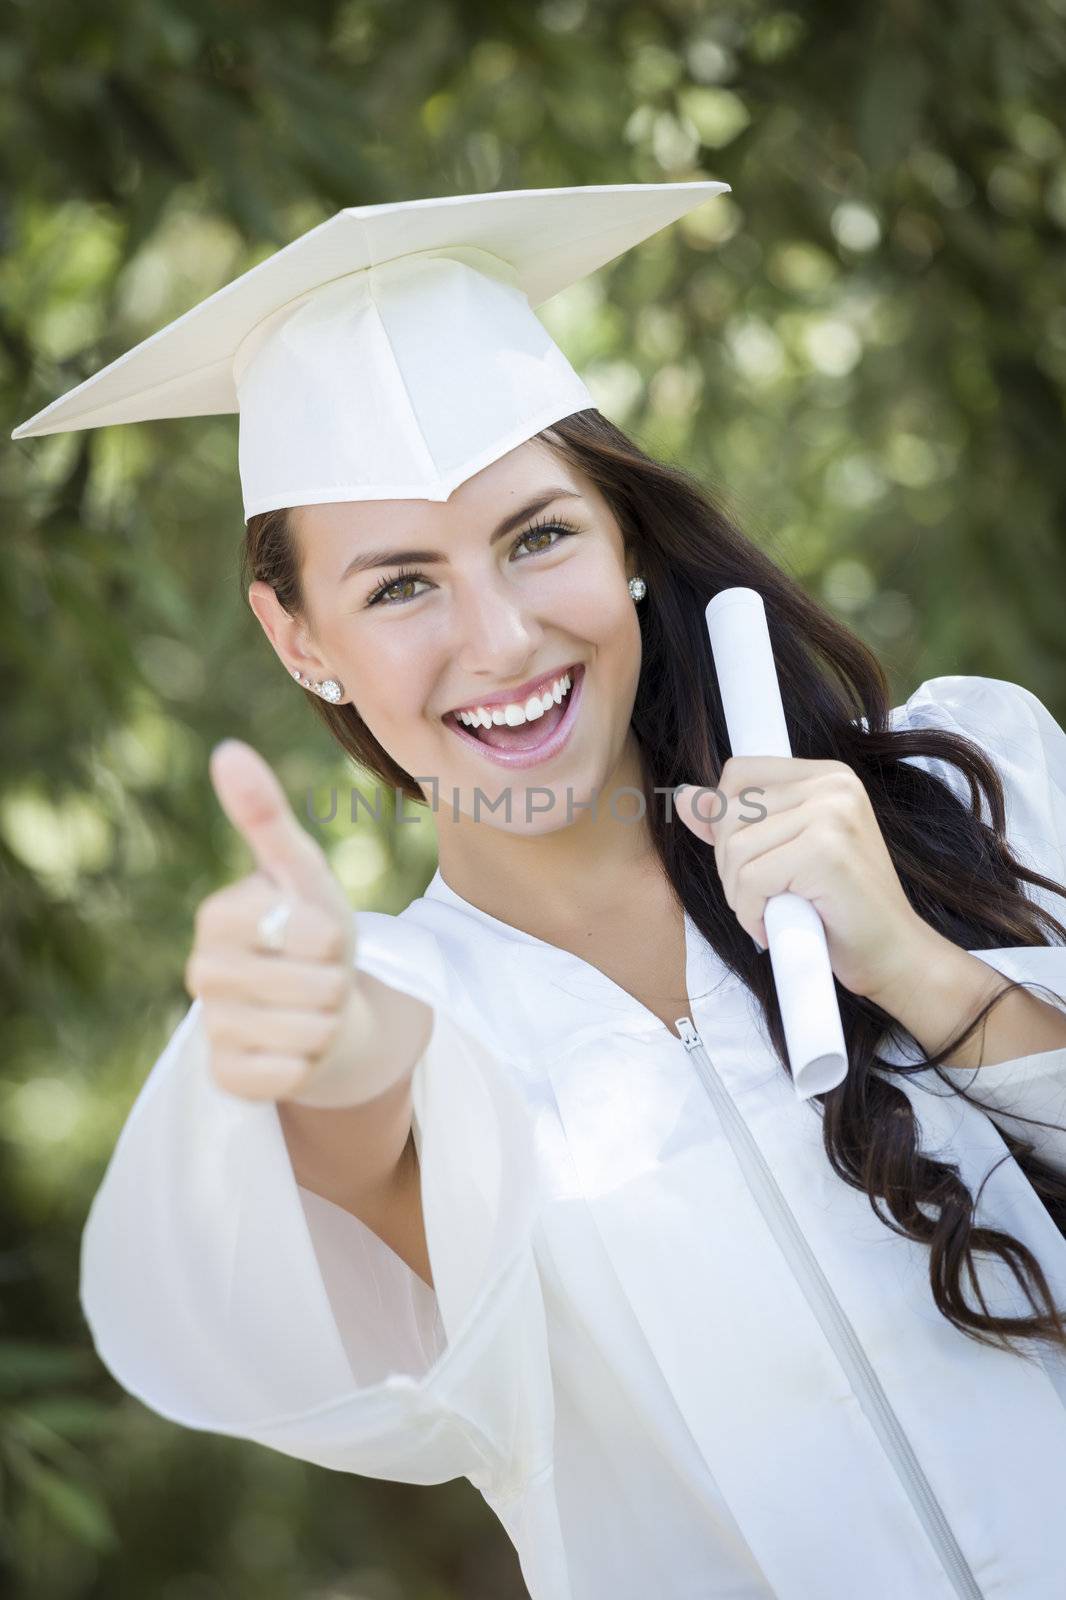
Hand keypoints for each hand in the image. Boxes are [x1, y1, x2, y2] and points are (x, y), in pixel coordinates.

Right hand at [184, 739, 375, 1104]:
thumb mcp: (304, 874)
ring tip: (311, 1010)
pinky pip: (291, 1075)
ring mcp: (210, 1029)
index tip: (316, 935)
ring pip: (309, 1031)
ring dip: (327, 1022)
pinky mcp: (226, 1078)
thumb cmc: (311, 933)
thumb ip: (267, 816)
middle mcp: (201, 973)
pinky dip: (309, 1063)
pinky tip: (295, 1049)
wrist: (319, 1010)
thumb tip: (227, 750)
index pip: (312, 933)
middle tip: (317, 976)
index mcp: (217, 916)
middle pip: (313, 985)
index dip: (334, 938)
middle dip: (334, 982)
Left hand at [674, 756, 942, 1003]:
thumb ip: (736, 823)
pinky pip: (750, 879)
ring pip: (736, 848)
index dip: (725, 822)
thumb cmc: (840, 909)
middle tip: (764, 898)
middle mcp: (833, 785)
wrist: (895, 955)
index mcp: (826, 775)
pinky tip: (777, 927)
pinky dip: (751, 914)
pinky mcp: (826, 852)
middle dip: (730, 865)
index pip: (739, 773)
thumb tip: (684, 798)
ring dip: (740, 895)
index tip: (749, 862)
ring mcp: (832, 814)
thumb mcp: (782, 855)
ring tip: (773, 913)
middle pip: (731, 811)